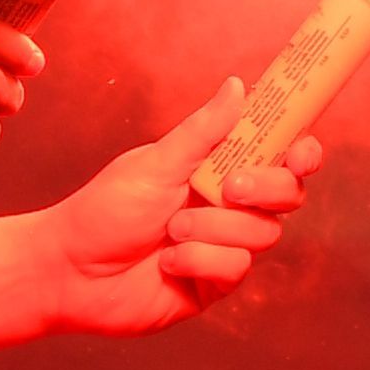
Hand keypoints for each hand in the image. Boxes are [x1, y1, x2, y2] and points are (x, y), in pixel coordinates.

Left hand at [26, 77, 316, 338]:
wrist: (68, 271)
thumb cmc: (104, 210)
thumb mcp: (154, 164)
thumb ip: (203, 131)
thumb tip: (239, 85)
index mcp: (216, 169)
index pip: (277, 156)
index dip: (301, 151)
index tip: (300, 150)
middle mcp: (228, 207)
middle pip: (287, 194)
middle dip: (264, 188)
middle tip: (226, 187)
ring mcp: (225, 246)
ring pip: (262, 233)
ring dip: (212, 227)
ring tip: (169, 230)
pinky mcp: (216, 284)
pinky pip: (236, 268)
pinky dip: (199, 260)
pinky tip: (166, 262)